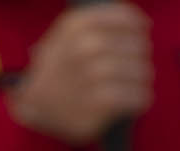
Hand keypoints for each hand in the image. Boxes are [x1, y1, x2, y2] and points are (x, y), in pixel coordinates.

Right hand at [9, 1, 152, 141]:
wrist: (36, 103)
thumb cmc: (59, 66)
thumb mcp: (67, 34)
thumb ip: (98, 24)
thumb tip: (141, 24)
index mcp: (77, 25)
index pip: (126, 18)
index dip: (138, 27)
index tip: (142, 33)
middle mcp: (84, 47)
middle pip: (136, 46)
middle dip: (141, 55)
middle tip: (138, 63)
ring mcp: (92, 76)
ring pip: (139, 72)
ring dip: (142, 77)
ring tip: (139, 81)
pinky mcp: (98, 103)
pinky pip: (135, 96)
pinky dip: (141, 98)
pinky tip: (137, 98)